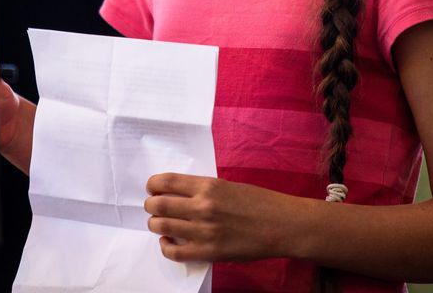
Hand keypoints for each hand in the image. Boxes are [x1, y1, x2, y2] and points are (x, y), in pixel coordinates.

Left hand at [144, 173, 293, 262]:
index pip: (166, 181)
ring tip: (159, 224)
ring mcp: (204, 231)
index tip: (152, 188)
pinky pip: (175, 251)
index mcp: (208, 185)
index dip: (153, 184)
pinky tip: (168, 241)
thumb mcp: (229, 186)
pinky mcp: (209, 252)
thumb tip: (178, 193)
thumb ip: (203, 189)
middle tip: (152, 206)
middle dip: (150, 205)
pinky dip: (165, 246)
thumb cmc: (259, 202)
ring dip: (155, 224)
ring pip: (163, 226)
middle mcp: (203, 206)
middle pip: (159, 204)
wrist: (282, 225)